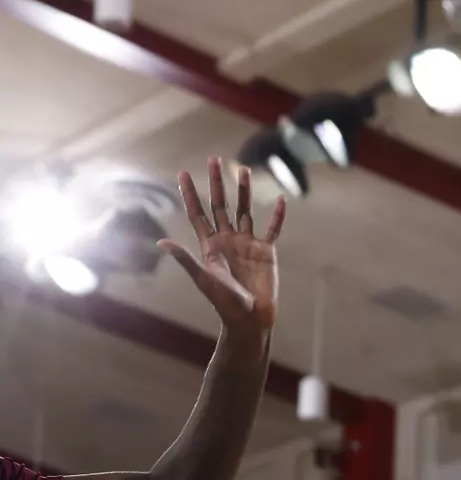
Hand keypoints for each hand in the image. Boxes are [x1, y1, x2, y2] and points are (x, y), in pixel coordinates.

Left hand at [159, 157, 285, 332]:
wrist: (250, 319)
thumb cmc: (224, 303)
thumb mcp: (204, 279)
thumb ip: (185, 259)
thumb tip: (161, 242)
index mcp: (210, 245)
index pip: (198, 213)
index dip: (189, 194)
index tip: (182, 173)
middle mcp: (228, 240)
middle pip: (220, 205)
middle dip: (216, 183)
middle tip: (213, 160)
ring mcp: (248, 244)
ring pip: (245, 211)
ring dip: (244, 191)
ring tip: (242, 169)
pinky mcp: (267, 252)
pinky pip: (272, 229)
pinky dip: (277, 216)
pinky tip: (281, 200)